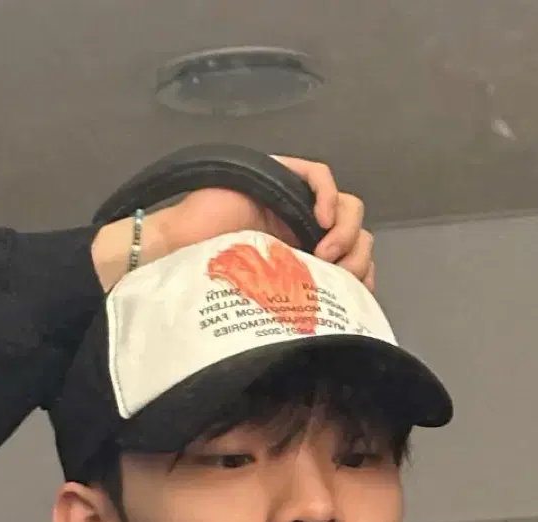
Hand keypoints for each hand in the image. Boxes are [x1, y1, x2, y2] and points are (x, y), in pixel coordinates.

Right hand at [92, 155, 373, 291]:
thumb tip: (341, 330)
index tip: (353, 295)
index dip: (362, 273)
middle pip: (356, 232)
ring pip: (345, 204)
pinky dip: (329, 196)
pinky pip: (320, 175)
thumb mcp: (271, 304)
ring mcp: (294, 203)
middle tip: (339, 274)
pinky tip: (320, 219)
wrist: (175, 257)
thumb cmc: (216, 288)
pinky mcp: (280, 177)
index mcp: (307, 260)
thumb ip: (302, 305)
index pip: (353, 259)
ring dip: (346, 230)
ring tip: (326, 252)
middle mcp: (305, 231)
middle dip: (358, 254)